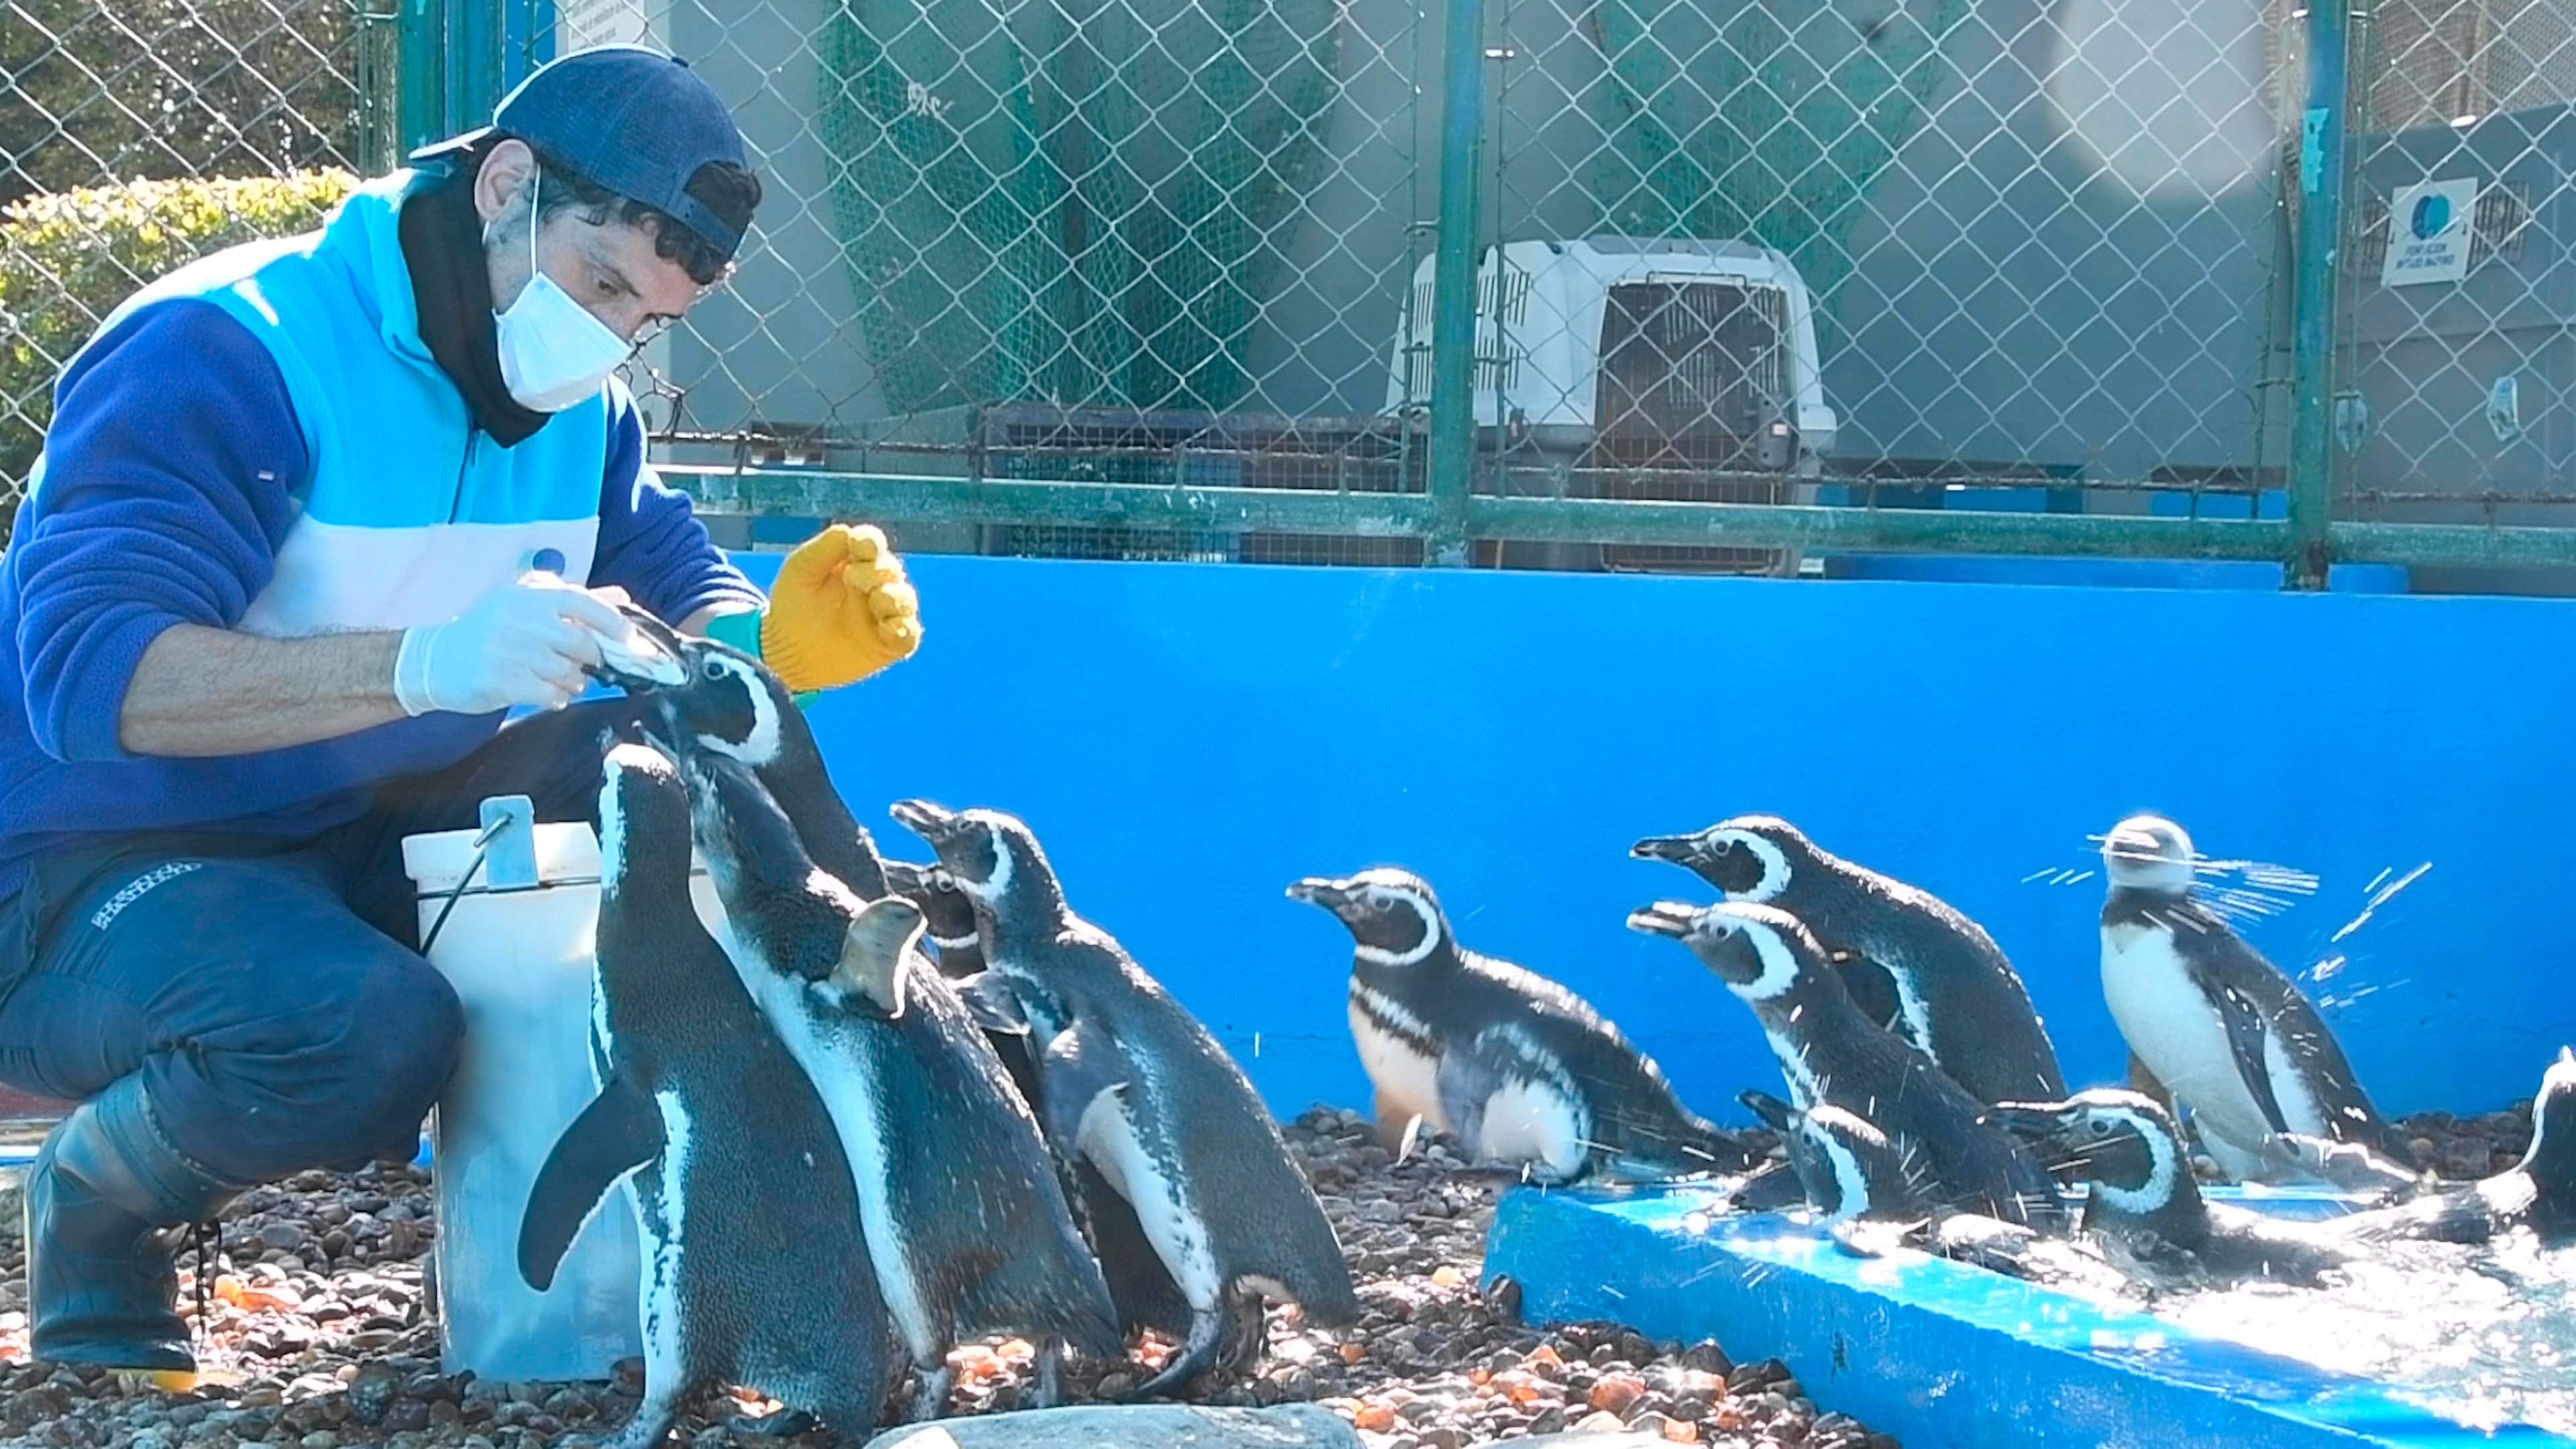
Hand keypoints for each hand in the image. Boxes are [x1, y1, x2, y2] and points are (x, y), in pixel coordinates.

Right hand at [393, 573, 632, 715]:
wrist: (434, 660)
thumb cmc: (489, 631)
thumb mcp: (525, 605)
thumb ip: (575, 602)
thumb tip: (622, 597)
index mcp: (529, 596)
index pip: (583, 602)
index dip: (613, 622)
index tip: (630, 639)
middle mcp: (521, 619)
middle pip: (583, 644)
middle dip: (591, 659)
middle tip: (582, 664)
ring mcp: (510, 650)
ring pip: (570, 673)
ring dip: (573, 682)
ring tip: (555, 678)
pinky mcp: (502, 681)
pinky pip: (552, 695)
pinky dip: (557, 698)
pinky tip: (544, 693)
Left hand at [759, 523, 922, 692]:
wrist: (787, 653)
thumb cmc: (792, 606)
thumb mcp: (801, 570)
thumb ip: (825, 548)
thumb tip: (851, 532)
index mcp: (854, 562)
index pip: (872, 545)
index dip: (870, 542)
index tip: (860, 546)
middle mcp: (874, 586)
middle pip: (890, 569)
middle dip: (875, 571)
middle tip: (851, 578)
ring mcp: (883, 616)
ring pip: (905, 599)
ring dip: (894, 596)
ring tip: (876, 599)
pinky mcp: (888, 645)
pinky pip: (908, 636)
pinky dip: (904, 629)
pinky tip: (888, 627)